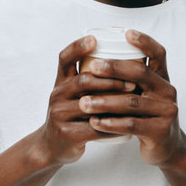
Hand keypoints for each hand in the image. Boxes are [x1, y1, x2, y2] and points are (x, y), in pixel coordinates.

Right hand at [39, 36, 135, 165]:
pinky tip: (127, 123)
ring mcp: (59, 115)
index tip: (94, 39)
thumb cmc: (70, 113)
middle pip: (83, 81)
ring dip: (115, 100)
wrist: (52, 145)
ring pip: (90, 105)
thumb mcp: (72, 92)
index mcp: (60, 81)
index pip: (65, 59)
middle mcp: (57, 95)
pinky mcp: (66, 135)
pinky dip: (113, 125)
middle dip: (110, 79)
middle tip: (133, 80)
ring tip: (133, 99)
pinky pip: (94, 128)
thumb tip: (118, 55)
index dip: (78, 47)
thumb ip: (87, 75)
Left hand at [79, 30, 184, 167]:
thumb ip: (133, 79)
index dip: (145, 41)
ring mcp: (167, 111)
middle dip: (114, 68)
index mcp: (163, 79)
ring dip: (105, 101)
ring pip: (131, 101)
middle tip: (92, 67)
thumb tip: (100, 57)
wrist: (168, 148)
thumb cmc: (149, 116)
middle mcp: (168, 91)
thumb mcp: (147, 94)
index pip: (158, 54)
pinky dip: (111, 123)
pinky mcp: (160, 131)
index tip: (126, 32)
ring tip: (84, 102)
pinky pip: (132, 124)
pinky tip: (95, 122)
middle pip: (140, 73)